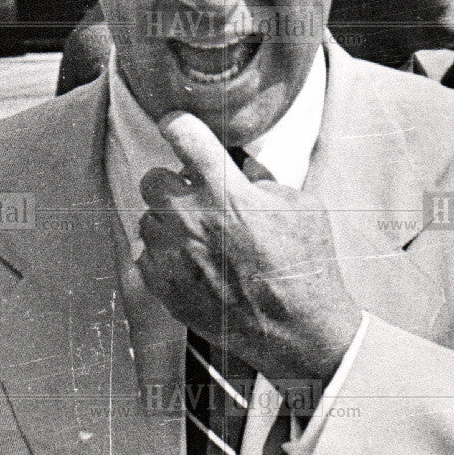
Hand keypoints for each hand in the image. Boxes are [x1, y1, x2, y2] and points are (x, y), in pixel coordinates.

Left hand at [136, 111, 362, 390]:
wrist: (299, 330)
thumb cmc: (307, 265)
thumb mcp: (301, 205)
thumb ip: (264, 179)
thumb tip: (244, 167)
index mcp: (224, 190)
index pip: (183, 134)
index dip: (178, 123)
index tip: (178, 125)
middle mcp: (191, 218)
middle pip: (152, 178)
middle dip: (171, 182)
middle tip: (195, 194)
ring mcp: (173, 255)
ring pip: (148, 219)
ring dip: (168, 221)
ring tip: (198, 235)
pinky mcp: (165, 287)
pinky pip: (147, 256)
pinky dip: (164, 256)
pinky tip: (192, 263)